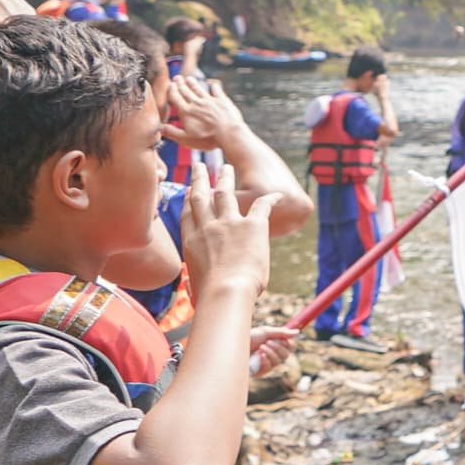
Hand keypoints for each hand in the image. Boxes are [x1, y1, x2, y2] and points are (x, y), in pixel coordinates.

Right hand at [162, 72, 230, 148]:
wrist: (229, 134)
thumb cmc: (207, 139)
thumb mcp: (186, 139)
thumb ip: (172, 132)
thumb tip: (159, 127)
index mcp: (186, 112)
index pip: (176, 98)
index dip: (172, 90)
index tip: (170, 84)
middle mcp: (197, 104)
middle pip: (186, 91)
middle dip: (180, 84)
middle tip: (177, 78)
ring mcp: (210, 101)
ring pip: (199, 89)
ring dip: (193, 83)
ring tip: (189, 78)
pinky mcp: (222, 101)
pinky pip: (217, 91)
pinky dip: (214, 87)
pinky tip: (213, 85)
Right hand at [184, 155, 272, 311]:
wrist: (225, 292)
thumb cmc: (210, 298)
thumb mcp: (195, 288)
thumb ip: (193, 283)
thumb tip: (191, 291)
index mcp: (191, 243)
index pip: (188, 215)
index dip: (188, 201)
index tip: (190, 191)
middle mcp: (206, 228)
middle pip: (201, 197)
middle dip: (200, 180)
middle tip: (199, 167)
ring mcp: (228, 224)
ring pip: (224, 193)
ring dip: (225, 177)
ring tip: (226, 167)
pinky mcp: (251, 225)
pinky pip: (262, 205)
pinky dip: (271, 199)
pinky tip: (276, 195)